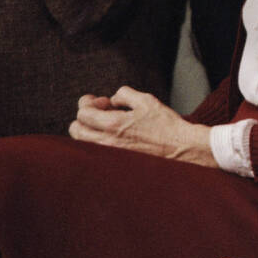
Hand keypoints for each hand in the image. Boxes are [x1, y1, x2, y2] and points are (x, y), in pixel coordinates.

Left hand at [69, 86, 215, 166]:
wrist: (180, 148)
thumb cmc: (166, 125)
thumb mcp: (147, 101)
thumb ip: (124, 94)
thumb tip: (113, 99)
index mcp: (113, 125)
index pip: (83, 113)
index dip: (90, 103)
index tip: (103, 101)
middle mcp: (106, 143)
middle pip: (76, 129)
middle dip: (85, 117)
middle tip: (102, 111)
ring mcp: (110, 155)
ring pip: (83, 143)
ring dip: (89, 130)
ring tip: (106, 124)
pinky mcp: (115, 162)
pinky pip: (95, 151)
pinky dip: (97, 141)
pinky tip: (113, 136)